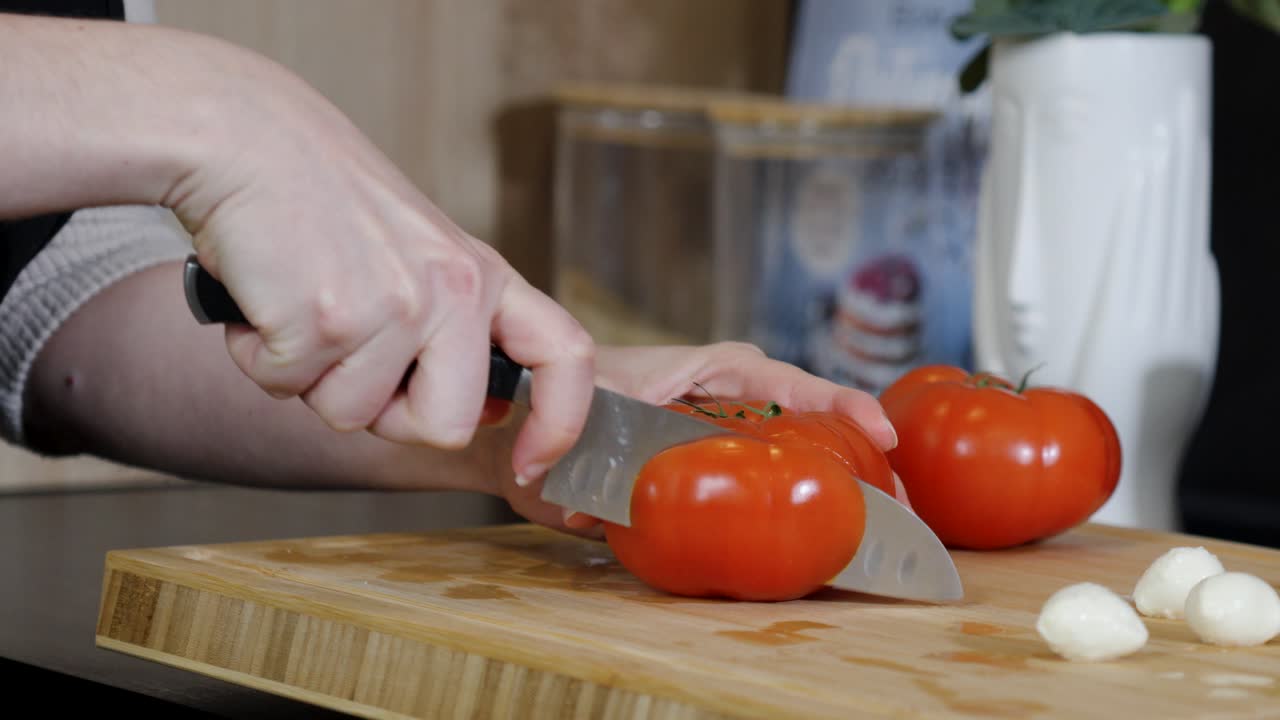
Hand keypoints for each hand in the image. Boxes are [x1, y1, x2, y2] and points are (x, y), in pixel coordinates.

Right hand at [169, 46, 593, 476]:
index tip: (531, 464)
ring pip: (351, 417)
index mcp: (482, 276)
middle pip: (447, 426)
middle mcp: (451, 291)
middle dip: (390, 419)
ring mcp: (392, 307)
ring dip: (310, 379)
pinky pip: (286, 388)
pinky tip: (265, 299)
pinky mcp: (323, 319)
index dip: (560, 424)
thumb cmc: (324, 200)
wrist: (246, 139)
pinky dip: (260, 357)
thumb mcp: (421, 253)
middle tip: (349, 361)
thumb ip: (457, 326)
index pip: (565, 356)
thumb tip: (487, 412)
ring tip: (300, 304)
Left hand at [497, 342, 902, 537]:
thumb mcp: (587, 424)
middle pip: (809, 417)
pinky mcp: (717, 462)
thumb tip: (605, 512)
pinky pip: (767, 477)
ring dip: (835, 482)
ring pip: (795, 449)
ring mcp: (727, 429)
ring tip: (880, 525)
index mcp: (709, 369)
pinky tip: (823, 538)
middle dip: (856, 454)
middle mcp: (729, 394)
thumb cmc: (556, 406)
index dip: (838, 405)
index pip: (787, 382)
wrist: (526, 425)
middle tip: (898, 501)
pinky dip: (796, 502)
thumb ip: (604, 460)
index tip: (880, 434)